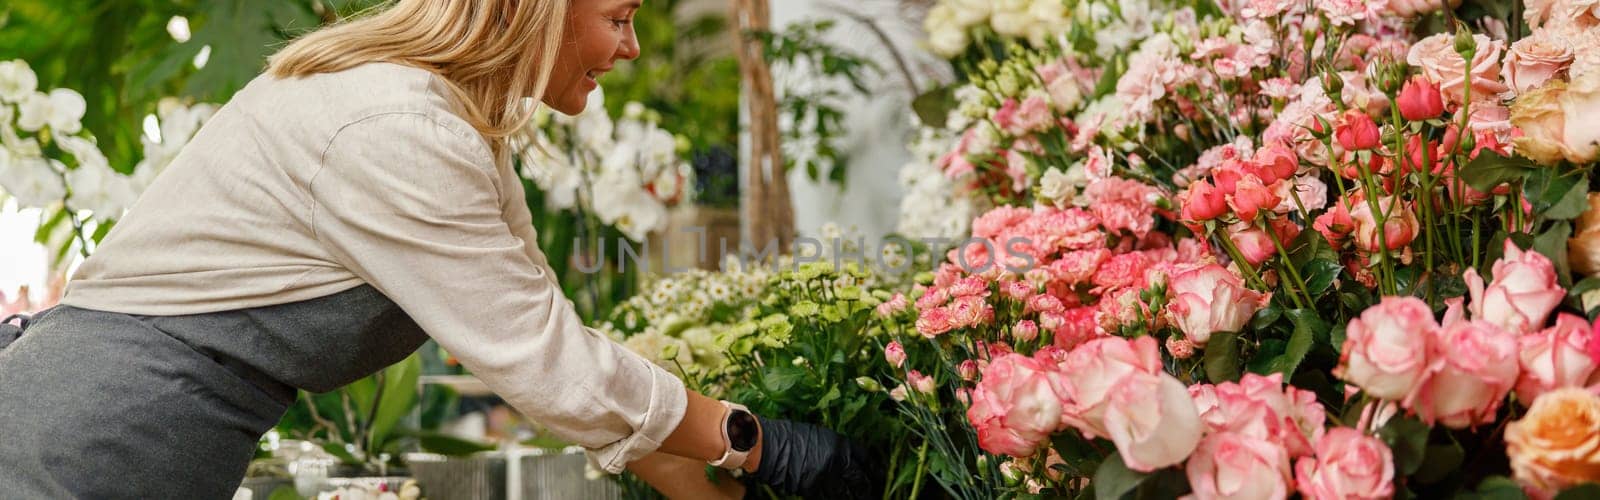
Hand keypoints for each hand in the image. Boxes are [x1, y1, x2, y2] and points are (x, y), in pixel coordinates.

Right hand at [742, 415, 877, 498]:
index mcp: (840, 444)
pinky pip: (826, 498)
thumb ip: (834, 449)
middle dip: (865, 489)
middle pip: (859, 481)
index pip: (864, 458)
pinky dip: (830, 499)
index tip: (876, 475)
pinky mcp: (811, 489)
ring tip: (853, 498)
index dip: (872, 468)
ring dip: (849, 497)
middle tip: (869, 494)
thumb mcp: (818, 435)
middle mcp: (836, 462)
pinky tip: (833, 498)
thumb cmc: (791, 436)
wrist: (769, 445)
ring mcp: (824, 477)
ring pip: (843, 494)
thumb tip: (846, 462)